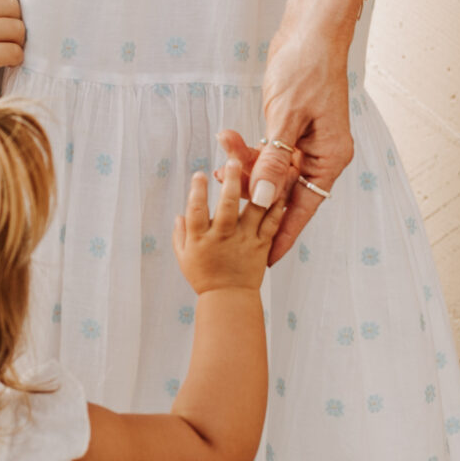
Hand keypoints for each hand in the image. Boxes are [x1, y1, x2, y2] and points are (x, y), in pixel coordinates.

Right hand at [0, 0, 25, 107]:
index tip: (0, 22)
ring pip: (18, 28)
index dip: (10, 7)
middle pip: (13, 7)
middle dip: (14, 26)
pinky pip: (15, 51)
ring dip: (16, 44)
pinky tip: (3, 63)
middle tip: (3, 41)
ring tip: (2, 52)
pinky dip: (15, 59)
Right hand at [173, 155, 280, 293]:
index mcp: (201, 239)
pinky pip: (272, 223)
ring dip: (258, 187)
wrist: (229, 299)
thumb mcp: (184, 257)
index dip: (197, 191)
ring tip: (263, 167)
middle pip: (227, 205)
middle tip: (233, 161)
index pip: (196, 210)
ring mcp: (245, 240)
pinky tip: (280, 189)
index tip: (199, 174)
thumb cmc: (204, 278)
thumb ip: (180, 234)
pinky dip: (277, 206)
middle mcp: (223, 237)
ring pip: (253, 210)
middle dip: (230, 182)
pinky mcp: (262, 245)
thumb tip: (178, 214)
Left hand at [237, 0, 358, 262]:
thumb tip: (263, 201)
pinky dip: (248, 149)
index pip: (304, 208)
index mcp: (331, 157)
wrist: (311, 29)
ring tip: (220, 160)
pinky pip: (268, 151)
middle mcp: (322, 155)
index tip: (265, 262)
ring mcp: (307, 143)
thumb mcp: (286, 117)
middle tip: (222, 200)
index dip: (282, 235)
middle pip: (285, 191)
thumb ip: (273, 161)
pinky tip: (227, 140)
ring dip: (244, 167)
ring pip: (271, 171)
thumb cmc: (306, 67)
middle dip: (253, 194)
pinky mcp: (291, 129)